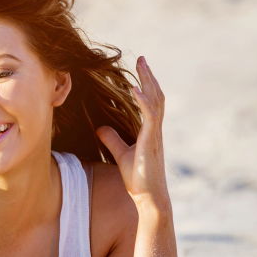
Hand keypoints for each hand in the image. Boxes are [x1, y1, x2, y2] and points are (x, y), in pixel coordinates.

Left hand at [96, 55, 168, 206]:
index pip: (151, 101)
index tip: (139, 68)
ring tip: (142, 66)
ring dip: (148, 82)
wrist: (148, 197)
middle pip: (156, 96)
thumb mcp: (120, 153)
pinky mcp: (150, 142)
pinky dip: (143, 101)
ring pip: (156, 102)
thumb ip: (112, 139)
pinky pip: (149, 117)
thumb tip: (100, 128)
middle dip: (149, 76)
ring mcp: (154, 135)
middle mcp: (155, 130)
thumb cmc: (138, 178)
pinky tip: (135, 89)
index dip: (146, 84)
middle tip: (142, 59)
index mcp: (149, 130)